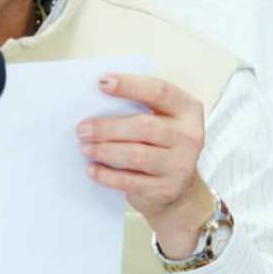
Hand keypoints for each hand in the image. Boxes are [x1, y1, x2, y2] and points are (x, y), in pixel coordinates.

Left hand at [77, 74, 214, 257]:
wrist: (180, 190)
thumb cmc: (159, 144)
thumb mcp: (159, 120)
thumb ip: (136, 108)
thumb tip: (94, 101)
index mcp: (188, 109)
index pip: (160, 91)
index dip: (130, 85)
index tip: (102, 82)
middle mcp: (190, 136)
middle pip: (144, 126)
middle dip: (108, 127)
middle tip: (82, 129)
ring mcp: (180, 165)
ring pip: (136, 155)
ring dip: (104, 150)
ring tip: (84, 147)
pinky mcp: (166, 189)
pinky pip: (130, 181)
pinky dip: (107, 175)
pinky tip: (92, 169)